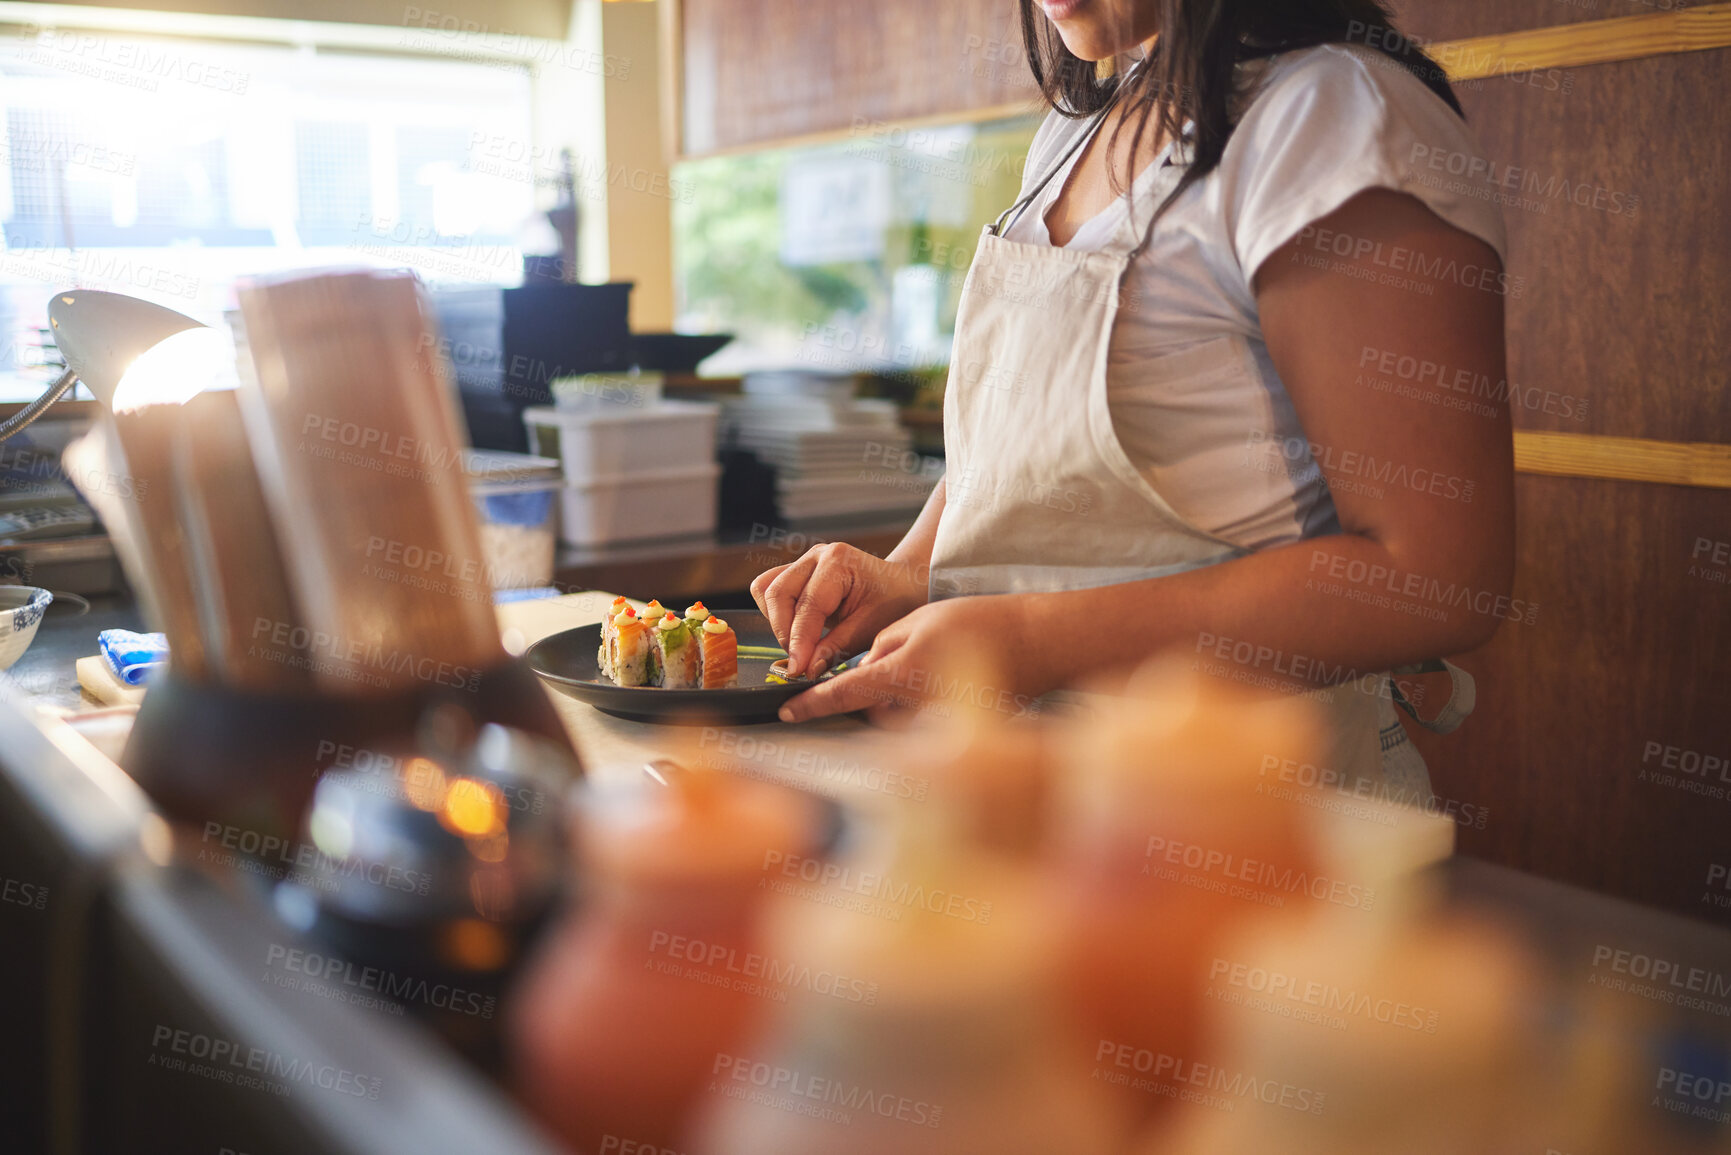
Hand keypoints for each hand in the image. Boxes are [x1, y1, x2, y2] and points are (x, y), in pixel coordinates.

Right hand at [751, 543, 927, 677]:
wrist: (902, 586)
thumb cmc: (893, 602)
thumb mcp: (871, 629)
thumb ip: (836, 649)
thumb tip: (806, 668)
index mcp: (838, 561)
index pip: (807, 606)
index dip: (799, 641)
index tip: (797, 669)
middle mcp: (816, 556)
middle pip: (776, 593)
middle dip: (784, 632)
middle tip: (801, 660)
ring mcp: (804, 562)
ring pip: (767, 591)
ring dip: (778, 622)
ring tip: (802, 644)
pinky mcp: (797, 573)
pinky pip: (770, 592)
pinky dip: (777, 614)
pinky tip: (799, 630)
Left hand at [777, 594, 1051, 723]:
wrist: (1037, 643)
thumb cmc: (982, 624)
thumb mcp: (920, 620)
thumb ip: (883, 646)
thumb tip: (865, 672)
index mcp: (901, 673)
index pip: (843, 694)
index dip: (811, 704)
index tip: (787, 712)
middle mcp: (916, 706)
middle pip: (871, 707)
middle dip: (876, 687)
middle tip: (907, 657)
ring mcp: (937, 723)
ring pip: (896, 715)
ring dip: (900, 696)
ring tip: (935, 666)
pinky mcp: (955, 731)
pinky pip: (923, 721)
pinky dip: (924, 704)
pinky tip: (948, 683)